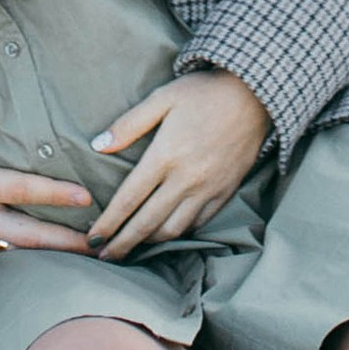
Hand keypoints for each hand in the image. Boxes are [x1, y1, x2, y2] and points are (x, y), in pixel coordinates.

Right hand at [0, 71, 95, 259]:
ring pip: (16, 251)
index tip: (86, 197)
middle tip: (103, 246)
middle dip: (67, 242)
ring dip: (49, 253)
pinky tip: (43, 255)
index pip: (21, 189)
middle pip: (29, 235)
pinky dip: (23, 257)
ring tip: (83, 254)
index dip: (55, 194)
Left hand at [88, 69, 269, 258]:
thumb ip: (129, 124)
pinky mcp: (225, 193)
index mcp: (165, 155)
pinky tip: (166, 232)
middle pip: (147, 223)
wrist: (255, 96)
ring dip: (149, 242)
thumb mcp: (163, 98)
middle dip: (123, 244)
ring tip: (133, 245)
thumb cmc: (205, 93)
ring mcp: (208, 189)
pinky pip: (198, 223)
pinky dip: (179, 232)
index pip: (129, 199)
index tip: (92, 239)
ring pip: (173, 229)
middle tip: (105, 256)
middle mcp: (186, 179)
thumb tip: (98, 145)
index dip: (108, 223)